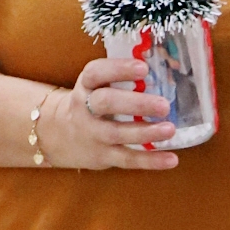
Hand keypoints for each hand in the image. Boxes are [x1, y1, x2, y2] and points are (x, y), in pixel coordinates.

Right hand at [41, 55, 179, 172]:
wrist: (58, 134)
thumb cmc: (91, 103)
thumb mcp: (96, 86)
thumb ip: (122, 79)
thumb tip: (167, 71)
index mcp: (86, 85)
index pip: (97, 73)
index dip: (119, 69)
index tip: (143, 68)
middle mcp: (85, 108)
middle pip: (106, 103)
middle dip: (136, 103)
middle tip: (164, 105)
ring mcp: (93, 134)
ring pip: (117, 133)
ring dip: (145, 132)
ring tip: (170, 129)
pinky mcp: (102, 156)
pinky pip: (127, 159)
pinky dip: (150, 161)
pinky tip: (171, 159)